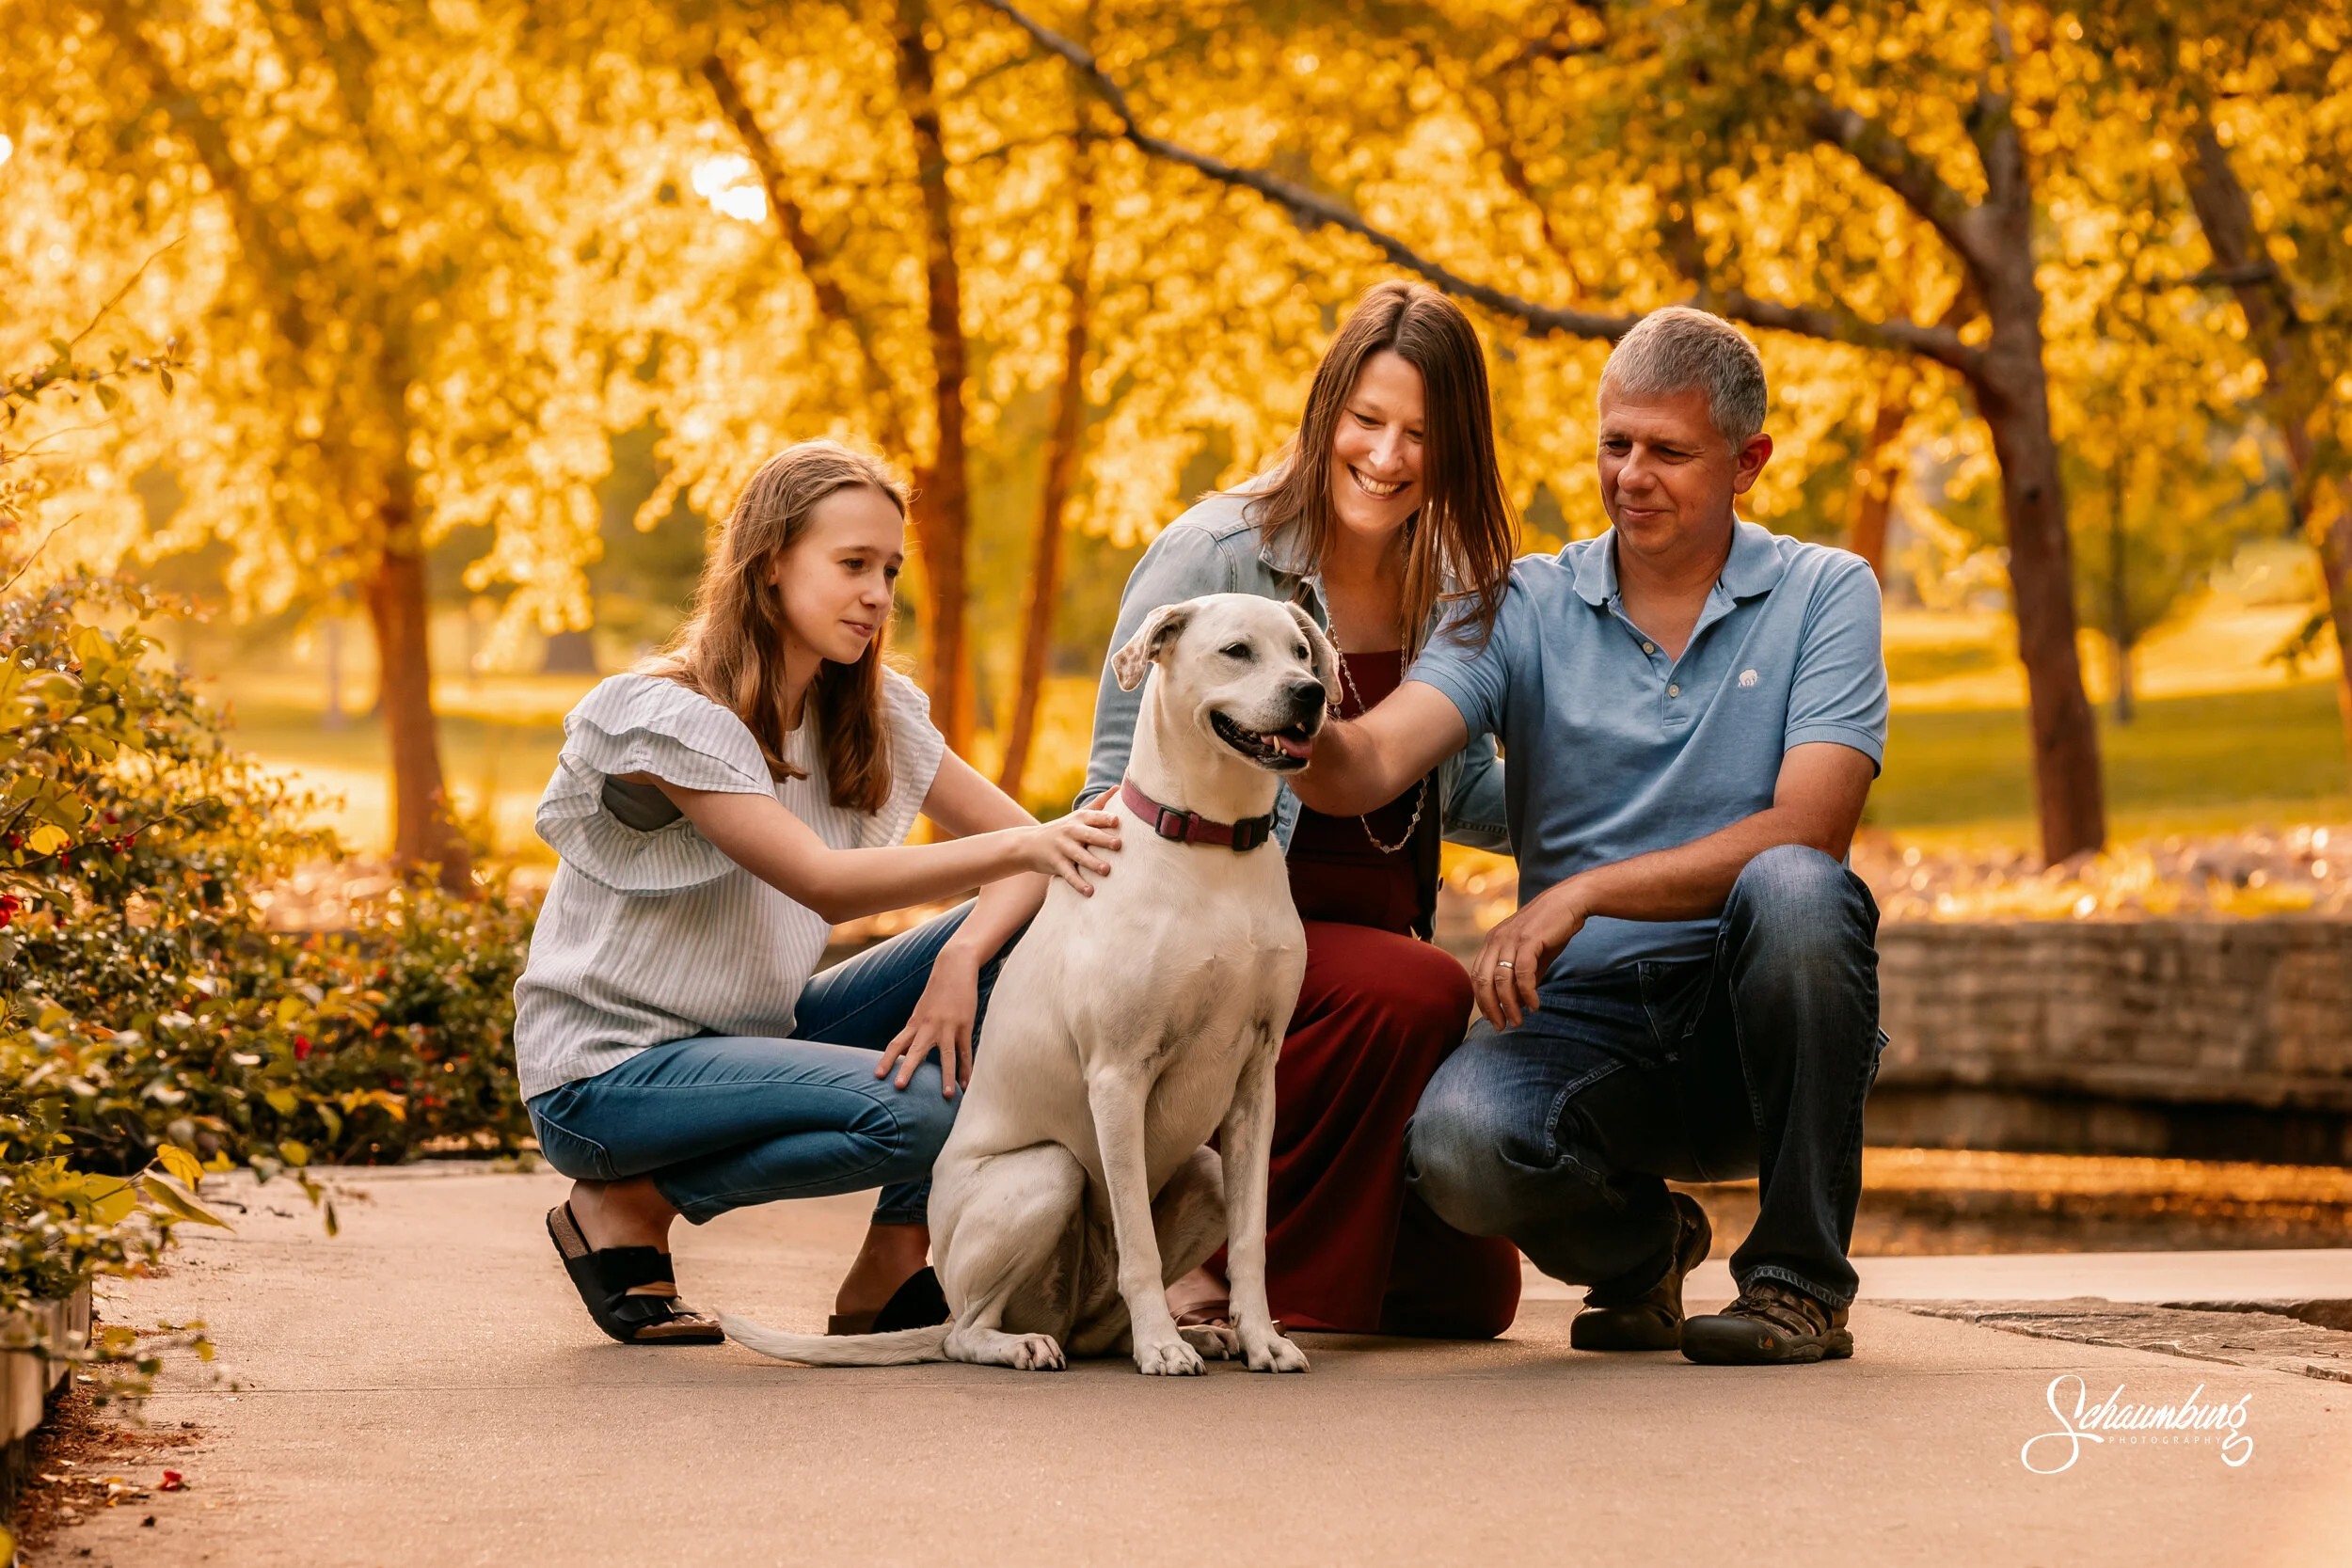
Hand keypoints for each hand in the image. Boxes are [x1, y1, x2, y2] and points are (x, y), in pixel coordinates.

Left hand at [875, 948, 979, 1096]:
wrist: (954, 966)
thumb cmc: (938, 990)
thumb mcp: (922, 1009)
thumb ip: (915, 1029)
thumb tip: (904, 1049)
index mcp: (915, 1022)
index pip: (896, 1044)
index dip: (886, 1060)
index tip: (877, 1076)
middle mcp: (928, 1026)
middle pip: (916, 1051)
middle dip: (907, 1069)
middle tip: (898, 1087)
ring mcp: (948, 1026)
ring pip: (946, 1056)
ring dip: (946, 1077)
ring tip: (948, 1096)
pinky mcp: (965, 1025)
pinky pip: (966, 1051)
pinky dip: (967, 1069)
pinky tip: (968, 1084)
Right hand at [1024, 809, 1120, 894]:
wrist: (1029, 844)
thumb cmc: (1063, 829)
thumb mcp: (1078, 815)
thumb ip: (1099, 804)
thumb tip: (1119, 787)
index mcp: (1079, 819)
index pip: (1094, 816)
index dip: (1105, 818)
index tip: (1118, 821)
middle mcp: (1070, 831)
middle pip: (1089, 835)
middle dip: (1103, 839)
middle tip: (1118, 845)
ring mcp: (1062, 848)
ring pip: (1079, 856)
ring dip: (1093, 863)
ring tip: (1106, 870)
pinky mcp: (1055, 863)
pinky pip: (1069, 874)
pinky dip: (1079, 884)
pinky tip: (1090, 892)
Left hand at [1469, 880, 1589, 1029]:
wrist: (1569, 901)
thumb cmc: (1550, 929)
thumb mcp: (1531, 955)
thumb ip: (1520, 976)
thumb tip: (1516, 1002)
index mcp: (1491, 942)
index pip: (1477, 977)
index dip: (1482, 1001)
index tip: (1492, 1018)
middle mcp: (1496, 940)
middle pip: (1483, 981)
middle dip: (1491, 1007)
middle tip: (1501, 1026)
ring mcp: (1511, 939)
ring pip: (1501, 980)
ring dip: (1509, 1005)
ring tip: (1518, 1021)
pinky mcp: (1529, 940)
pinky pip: (1523, 973)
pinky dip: (1527, 993)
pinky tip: (1534, 1005)